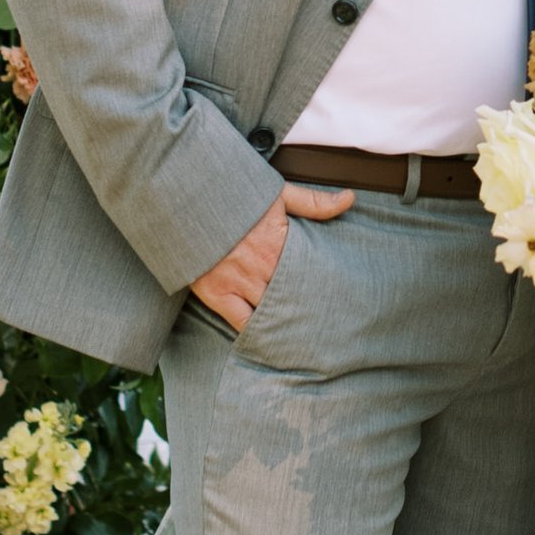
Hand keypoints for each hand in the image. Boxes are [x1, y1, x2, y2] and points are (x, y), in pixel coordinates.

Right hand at [191, 181, 354, 331]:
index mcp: (280, 244)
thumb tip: (349, 199)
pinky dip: (256, 333)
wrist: (185, 199)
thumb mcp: (276, 192)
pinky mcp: (216, 293)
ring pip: (270, 313)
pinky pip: (241, 322)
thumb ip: (313, 201)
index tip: (338, 301)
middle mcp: (262, 268)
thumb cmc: (231, 193)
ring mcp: (238, 283)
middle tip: (327, 327)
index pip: (308, 275)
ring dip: (285, 323)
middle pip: (292, 298)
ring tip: (304, 339)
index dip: (323, 289)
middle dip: (307, 309)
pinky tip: (269, 341)